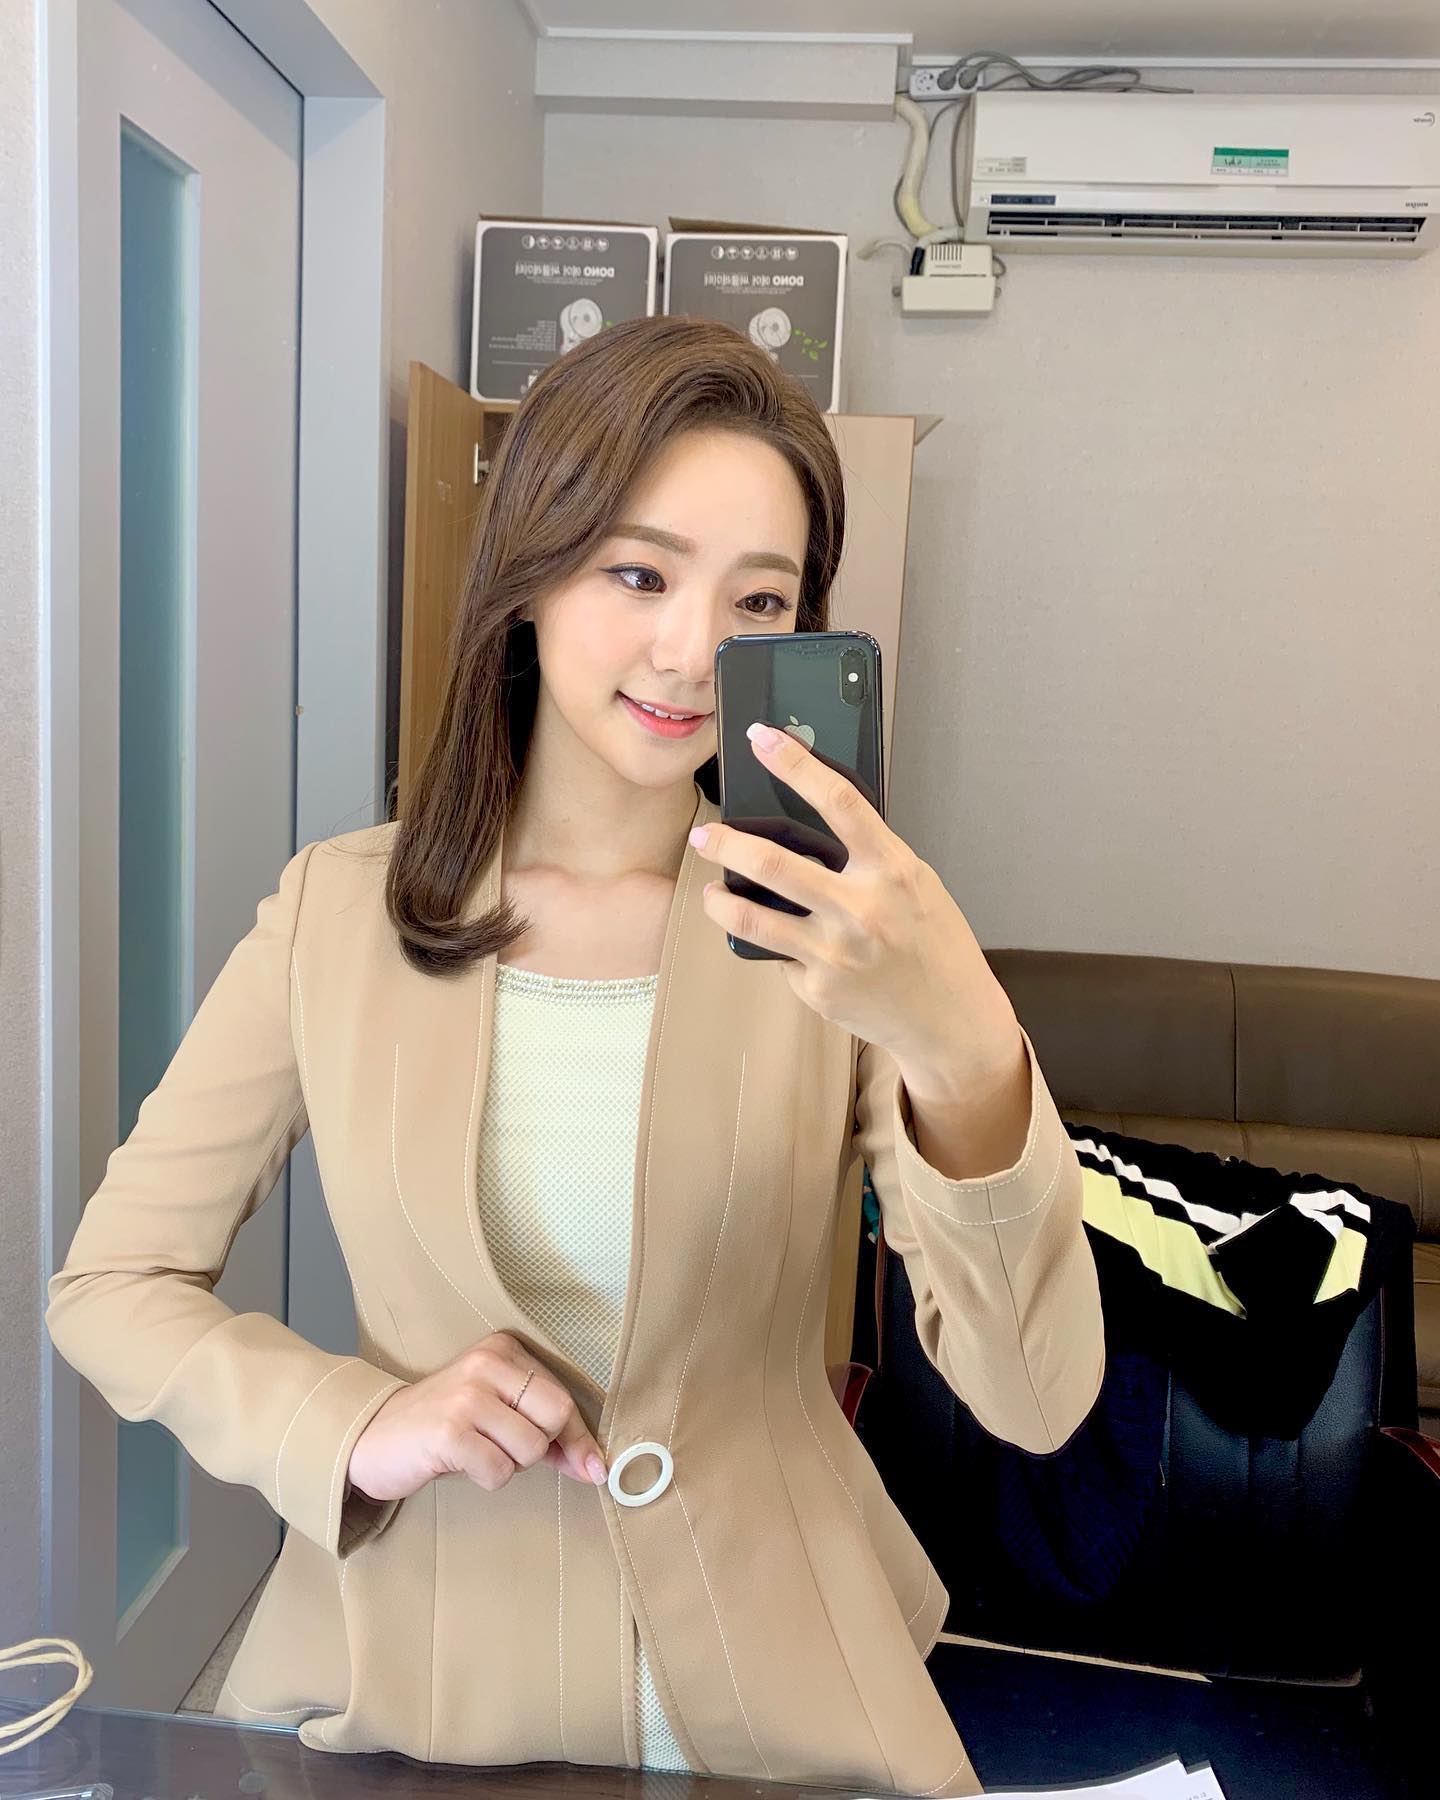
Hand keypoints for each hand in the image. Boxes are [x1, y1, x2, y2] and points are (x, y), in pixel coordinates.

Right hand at [347, 1331, 608, 1502]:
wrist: (372, 1436)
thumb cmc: (445, 1426)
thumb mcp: (497, 1414)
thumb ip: (547, 1433)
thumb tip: (596, 1467)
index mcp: (503, 1349)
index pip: (564, 1397)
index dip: (578, 1437)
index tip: (592, 1467)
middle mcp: (486, 1363)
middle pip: (556, 1417)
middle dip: (540, 1448)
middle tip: (503, 1449)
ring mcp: (467, 1396)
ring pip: (530, 1449)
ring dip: (509, 1464)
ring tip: (476, 1451)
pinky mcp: (449, 1432)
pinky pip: (499, 1472)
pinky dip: (486, 1478)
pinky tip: (459, 1463)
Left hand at [690, 721, 1019, 1073]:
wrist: (952, 1020)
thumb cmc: (935, 946)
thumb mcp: (916, 885)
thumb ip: (871, 857)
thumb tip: (815, 825)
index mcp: (892, 870)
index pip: (838, 801)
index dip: (794, 764)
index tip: (762, 738)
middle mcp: (861, 908)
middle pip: (771, 863)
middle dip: (725, 843)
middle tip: (705, 835)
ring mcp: (835, 952)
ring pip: (750, 915)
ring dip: (718, 899)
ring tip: (711, 890)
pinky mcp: (818, 987)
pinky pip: (778, 955)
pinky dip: (774, 945)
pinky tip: (783, 944)